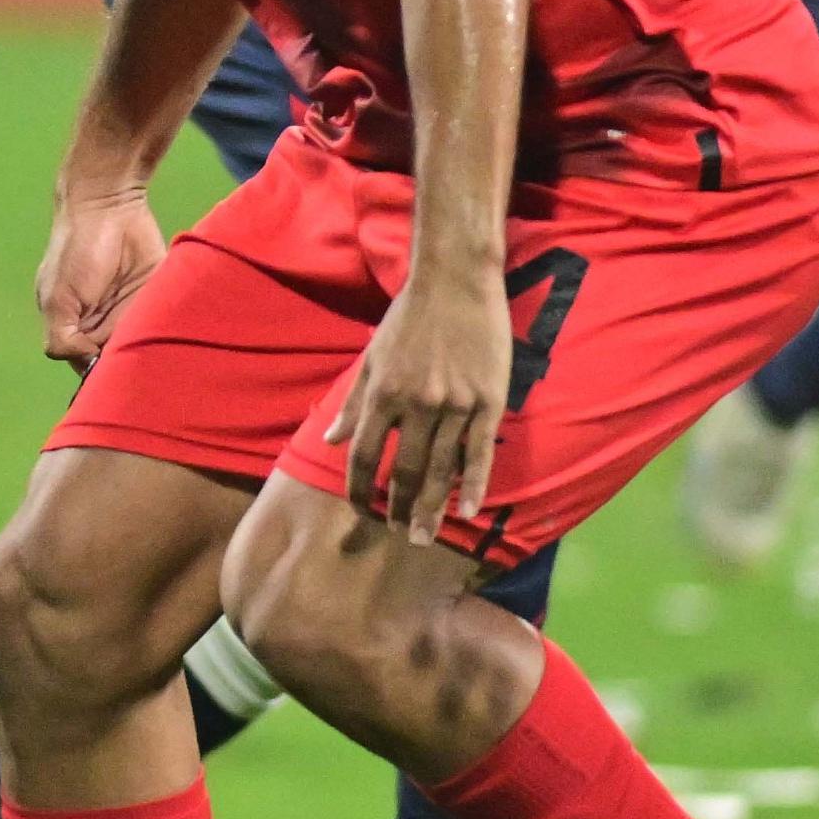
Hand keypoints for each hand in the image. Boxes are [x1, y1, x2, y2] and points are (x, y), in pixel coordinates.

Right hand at [36, 180, 167, 368]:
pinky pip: (164, 324)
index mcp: (73, 326)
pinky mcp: (156, 299)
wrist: (109, 205)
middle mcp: (103, 323)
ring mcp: (131, 311)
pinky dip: (169, 332)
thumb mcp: (57, 298)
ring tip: (149, 348)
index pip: (86, 365)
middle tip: (132, 361)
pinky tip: (168, 334)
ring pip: (143, 345)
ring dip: (149, 350)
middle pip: (117, 358)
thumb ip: (61, 338)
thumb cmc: (75, 250)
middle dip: (126, 364)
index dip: (97, 375)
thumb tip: (87, 365)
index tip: (108, 374)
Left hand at [324, 266, 511, 543]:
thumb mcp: (371, 356)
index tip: (360, 510)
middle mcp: (417, 404)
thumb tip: (330, 441)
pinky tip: (468, 512)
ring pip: (442, 468)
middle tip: (397, 536)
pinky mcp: (489, 402)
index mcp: (383, 392)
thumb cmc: (408, 317)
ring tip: (424, 535)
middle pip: (405, 469)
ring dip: (431, 506)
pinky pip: (480, 453)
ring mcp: (455, 405)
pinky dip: (473, 486)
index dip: (361, 487)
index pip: (366, 454)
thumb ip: (352, 402)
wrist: (456, 282)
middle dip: (397, 507)